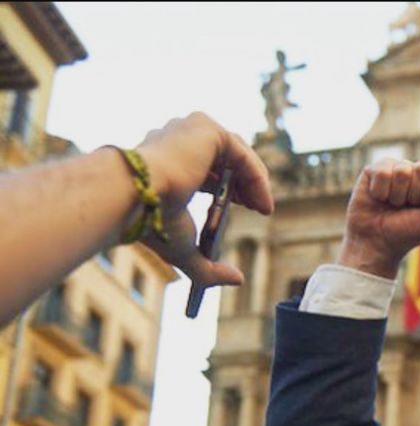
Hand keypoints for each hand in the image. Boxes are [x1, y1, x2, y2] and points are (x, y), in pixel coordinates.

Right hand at [133, 112, 274, 290]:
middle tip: (258, 208)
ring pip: (237, 154)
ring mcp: (190, 128)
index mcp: (164, 158)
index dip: (228, 186)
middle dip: (245, 183)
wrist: (132, 196)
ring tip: (263, 208)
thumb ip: (207, 267)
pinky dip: (257, 179)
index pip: (204, 166)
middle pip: (224, 157)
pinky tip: (262, 203)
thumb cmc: (149, 220)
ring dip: (255, 181)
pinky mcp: (207, 128)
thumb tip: (238, 280)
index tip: (243, 206)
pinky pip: (242, 155)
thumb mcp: (182, 248)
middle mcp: (176, 137)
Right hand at [339, 158, 419, 278]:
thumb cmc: (408, 232)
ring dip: (397, 195)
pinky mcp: (376, 169)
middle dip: (414, 194)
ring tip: (393, 204)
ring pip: (402, 171)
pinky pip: (382, 173)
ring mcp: (398, 168)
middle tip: (407, 207)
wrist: (376, 241)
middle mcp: (419, 172)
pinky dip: (380, 191)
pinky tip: (379, 198)